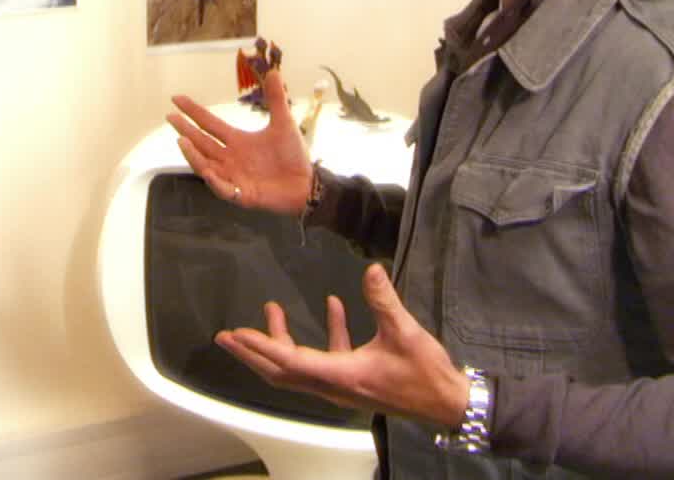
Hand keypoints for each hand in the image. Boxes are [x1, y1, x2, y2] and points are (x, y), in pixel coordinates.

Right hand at [167, 68, 312, 213]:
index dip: (193, 112)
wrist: (307, 184)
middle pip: (202, 143)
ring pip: (206, 165)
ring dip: (193, 154)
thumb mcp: (283, 123)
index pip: (209, 124)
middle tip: (170, 117)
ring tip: (181, 140)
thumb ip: (276, 99)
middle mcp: (230, 158)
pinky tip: (207, 171)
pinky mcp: (242, 194)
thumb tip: (275, 72)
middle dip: (185, 130)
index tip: (176, 99)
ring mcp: (233, 177)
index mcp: (237, 141)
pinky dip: (214, 181)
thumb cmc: (293, 156)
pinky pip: (223, 189)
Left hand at [216, 263, 470, 426]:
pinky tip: (333, 305)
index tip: (236, 334)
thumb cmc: (425, 373)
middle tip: (226, 335)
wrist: (446, 403)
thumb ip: (384, 300)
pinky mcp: (355, 378)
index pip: (289, 361)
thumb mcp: (405, 333)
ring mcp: (342, 384)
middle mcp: (333, 384)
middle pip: (281, 371)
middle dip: (252, 353)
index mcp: (340, 375)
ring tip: (270, 310)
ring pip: (299, 365)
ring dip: (282, 340)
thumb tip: (370, 270)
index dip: (261, 346)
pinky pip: (328, 357)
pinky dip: (326, 333)